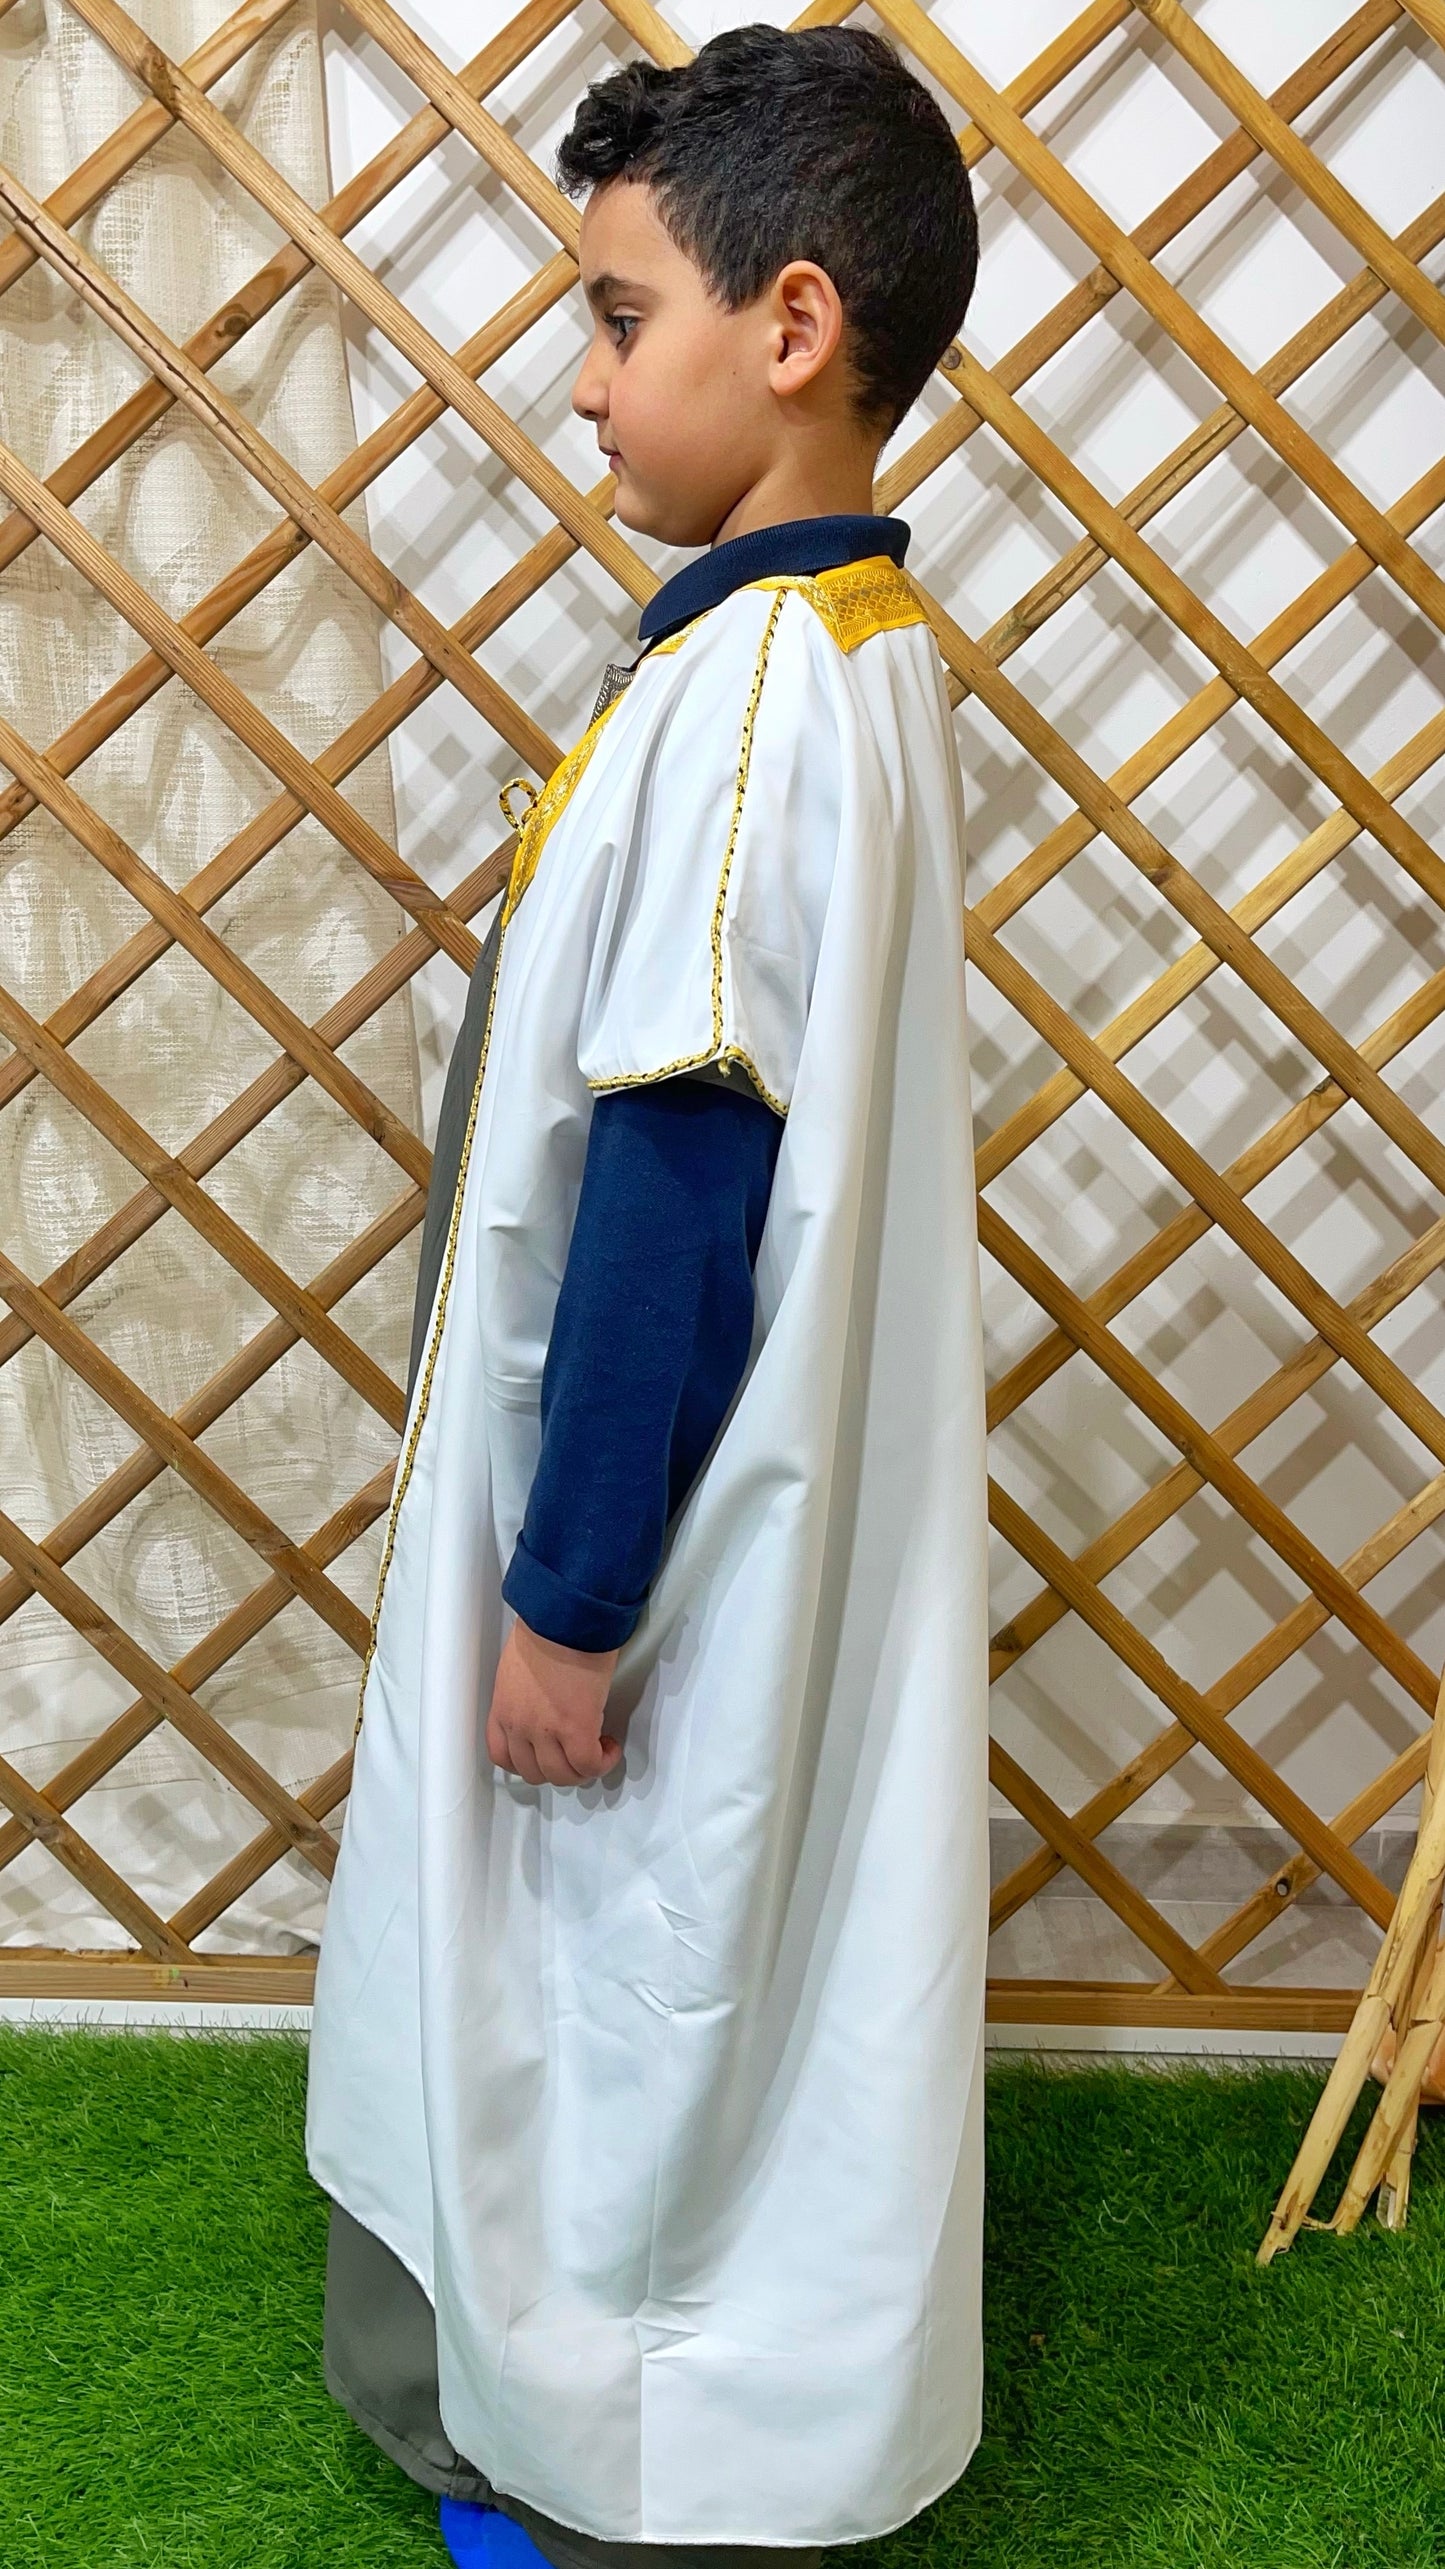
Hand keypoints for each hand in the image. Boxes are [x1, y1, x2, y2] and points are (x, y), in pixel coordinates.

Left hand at [485, 1618, 622, 1786]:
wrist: (564, 1616)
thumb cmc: (545, 1626)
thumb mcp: (519, 1665)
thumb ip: (524, 1691)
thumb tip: (544, 1696)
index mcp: (503, 1708)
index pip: (502, 1756)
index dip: (526, 1762)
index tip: (543, 1753)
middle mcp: (519, 1725)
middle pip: (534, 1772)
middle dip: (557, 1768)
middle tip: (575, 1752)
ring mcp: (546, 1731)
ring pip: (562, 1775)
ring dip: (581, 1769)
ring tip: (597, 1750)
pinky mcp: (576, 1729)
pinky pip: (589, 1765)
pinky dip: (602, 1763)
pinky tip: (610, 1747)